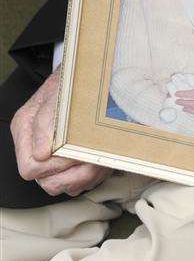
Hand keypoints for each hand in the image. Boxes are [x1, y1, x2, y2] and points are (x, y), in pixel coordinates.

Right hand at [10, 67, 111, 196]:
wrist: (92, 73)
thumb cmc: (74, 82)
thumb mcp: (59, 93)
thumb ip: (47, 120)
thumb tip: (40, 153)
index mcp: (25, 129)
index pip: (30, 168)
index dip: (52, 165)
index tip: (72, 150)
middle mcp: (36, 147)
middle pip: (48, 183)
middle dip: (72, 172)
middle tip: (90, 154)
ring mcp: (54, 157)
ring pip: (66, 187)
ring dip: (85, 175)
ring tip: (98, 156)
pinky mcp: (72, 164)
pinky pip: (81, 185)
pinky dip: (93, 174)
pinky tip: (100, 157)